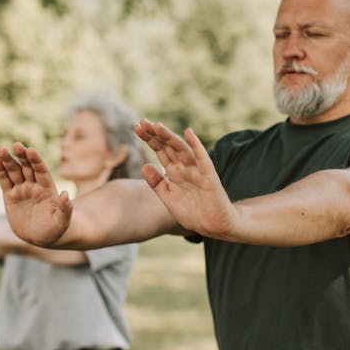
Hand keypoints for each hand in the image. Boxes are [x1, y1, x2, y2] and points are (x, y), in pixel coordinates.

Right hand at [0, 142, 72, 246]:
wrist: (41, 238)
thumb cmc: (55, 229)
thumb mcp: (62, 221)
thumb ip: (65, 209)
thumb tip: (65, 194)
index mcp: (47, 188)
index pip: (41, 170)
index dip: (36, 160)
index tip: (30, 150)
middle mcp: (34, 186)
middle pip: (27, 167)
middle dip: (22, 156)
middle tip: (16, 144)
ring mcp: (22, 190)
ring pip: (14, 171)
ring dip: (8, 160)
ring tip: (1, 148)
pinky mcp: (10, 196)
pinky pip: (5, 181)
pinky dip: (0, 170)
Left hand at [134, 120, 236, 238]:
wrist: (213, 226)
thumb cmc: (193, 212)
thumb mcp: (169, 198)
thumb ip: (157, 183)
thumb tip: (144, 166)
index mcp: (174, 172)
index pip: (160, 150)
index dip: (149, 139)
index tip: (136, 127)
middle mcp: (185, 167)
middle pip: (168, 146)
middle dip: (156, 135)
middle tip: (142, 122)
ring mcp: (197, 170)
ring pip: (182, 150)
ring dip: (170, 137)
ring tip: (157, 126)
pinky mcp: (209, 176)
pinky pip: (202, 159)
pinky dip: (196, 145)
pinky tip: (189, 133)